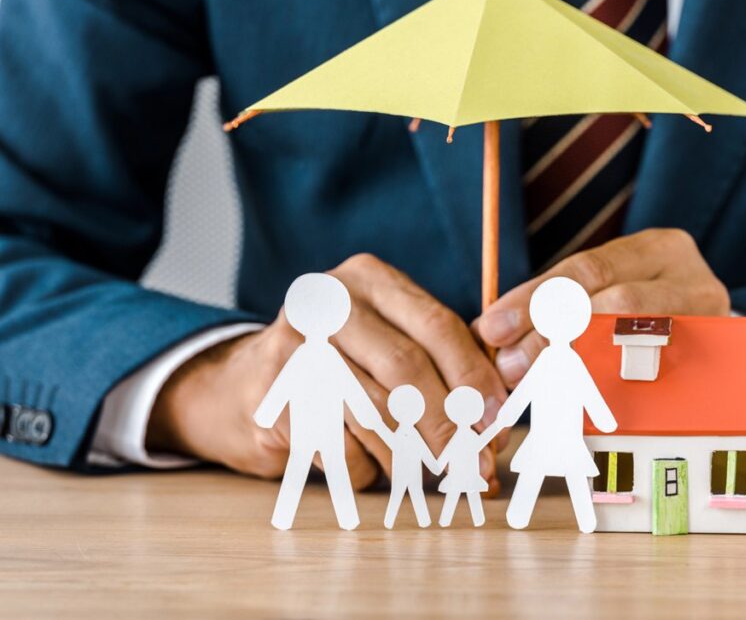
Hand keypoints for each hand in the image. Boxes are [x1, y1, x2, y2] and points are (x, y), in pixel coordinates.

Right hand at [148, 254, 509, 485]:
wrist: (243, 386)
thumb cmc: (340, 365)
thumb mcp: (388, 340)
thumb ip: (442, 362)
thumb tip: (495, 415)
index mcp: (368, 278)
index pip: (437, 325)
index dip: (473, 377)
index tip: (496, 419)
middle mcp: (327, 302)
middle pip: (406, 368)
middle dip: (448, 422)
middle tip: (475, 462)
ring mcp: (294, 348)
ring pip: (376, 413)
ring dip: (414, 456)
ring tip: (432, 473)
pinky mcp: (275, 398)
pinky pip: (342, 448)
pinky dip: (368, 469)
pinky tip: (368, 465)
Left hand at [475, 229, 729, 386]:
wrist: (720, 345)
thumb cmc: (645, 316)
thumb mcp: (608, 293)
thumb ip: (556, 305)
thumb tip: (492, 333)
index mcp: (659, 248)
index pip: (588, 269)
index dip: (535, 299)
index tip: (493, 327)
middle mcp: (691, 278)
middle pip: (613, 302)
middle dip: (552, 333)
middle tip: (510, 364)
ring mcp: (710, 322)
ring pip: (637, 338)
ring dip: (576, 362)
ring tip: (533, 381)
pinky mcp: (712, 364)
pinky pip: (655, 377)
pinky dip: (608, 388)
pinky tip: (572, 400)